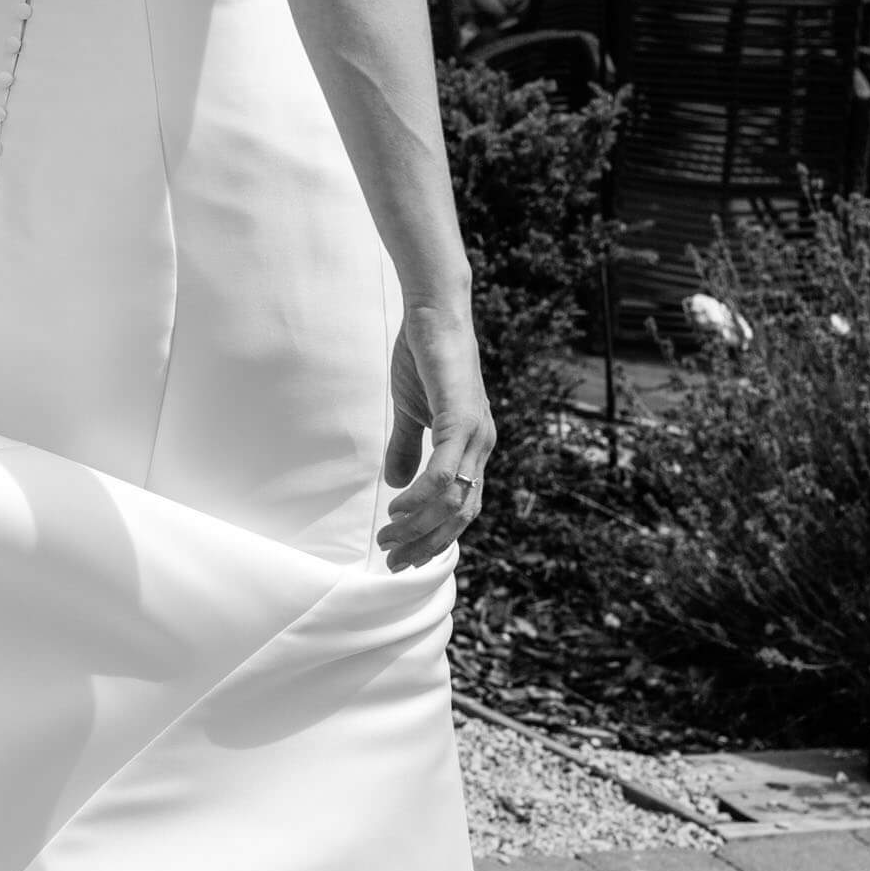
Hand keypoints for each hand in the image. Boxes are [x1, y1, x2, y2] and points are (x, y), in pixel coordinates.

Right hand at [377, 304, 496, 571]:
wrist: (434, 312)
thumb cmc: (424, 356)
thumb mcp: (410, 410)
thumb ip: (406, 446)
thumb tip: (396, 485)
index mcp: (473, 447)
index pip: (461, 508)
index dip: (435, 537)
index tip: (403, 557)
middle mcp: (481, 446)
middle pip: (461, 514)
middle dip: (426, 543)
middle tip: (392, 558)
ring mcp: (475, 433)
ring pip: (454, 499)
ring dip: (419, 526)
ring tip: (388, 536)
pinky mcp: (460, 417)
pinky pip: (446, 471)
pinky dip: (423, 496)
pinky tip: (397, 507)